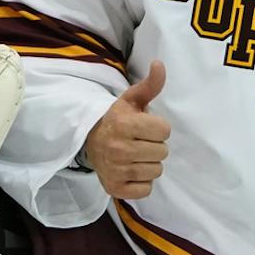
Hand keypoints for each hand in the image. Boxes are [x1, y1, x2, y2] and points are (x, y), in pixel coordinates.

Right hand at [85, 61, 170, 200]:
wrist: (90, 142)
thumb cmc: (117, 119)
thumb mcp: (132, 100)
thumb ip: (150, 85)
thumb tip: (159, 64)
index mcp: (124, 124)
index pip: (165, 131)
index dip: (159, 128)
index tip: (145, 127)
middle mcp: (118, 148)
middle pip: (162, 152)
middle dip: (155, 146)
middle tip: (140, 142)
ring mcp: (116, 170)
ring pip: (156, 171)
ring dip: (150, 164)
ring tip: (136, 155)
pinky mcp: (115, 188)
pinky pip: (146, 189)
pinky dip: (143, 182)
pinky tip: (132, 171)